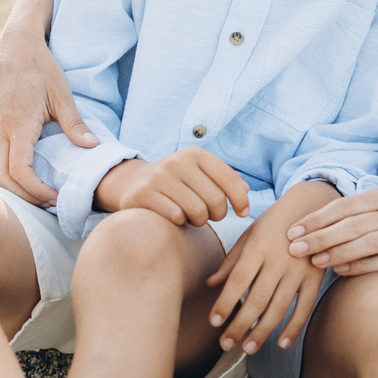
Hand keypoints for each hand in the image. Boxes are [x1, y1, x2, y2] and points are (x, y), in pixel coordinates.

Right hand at [0, 25, 93, 205]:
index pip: (19, 170)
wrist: (15, 48)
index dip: (36, 190)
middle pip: (0, 178)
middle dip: (23, 197)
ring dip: (7, 190)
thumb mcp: (62, 93)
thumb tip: (92, 147)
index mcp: (18, 125)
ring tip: (33, 196)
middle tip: (48, 203)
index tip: (55, 197)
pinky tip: (15, 184)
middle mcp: (0, 131)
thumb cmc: (41, 68)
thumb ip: (74, 123)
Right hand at [95, 148, 252, 226]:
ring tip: (192, 217)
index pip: (229, 178)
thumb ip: (226, 181)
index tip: (242, 212)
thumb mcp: (201, 174)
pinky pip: (176, 217)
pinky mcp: (143, 194)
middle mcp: (177, 162)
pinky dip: (180, 222)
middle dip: (217, 214)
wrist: (132, 182)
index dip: (241, 200)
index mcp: (196, 154)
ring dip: (199, 221)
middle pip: (215, 200)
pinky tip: (175, 217)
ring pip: (197, 211)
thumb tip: (245, 191)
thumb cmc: (177, 182)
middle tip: (210, 216)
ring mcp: (158, 177)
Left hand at [205, 182, 338, 353]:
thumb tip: (210, 285)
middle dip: (240, 325)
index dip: (225, 302)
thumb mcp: (250, 235)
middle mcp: (278, 259)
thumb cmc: (274, 223)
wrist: (312, 207)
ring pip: (279, 307)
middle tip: (225, 344)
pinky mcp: (315, 277)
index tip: (213, 322)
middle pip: (256, 299)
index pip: (238, 280)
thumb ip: (231, 261)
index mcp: (258, 246)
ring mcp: (299, 270)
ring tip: (247, 349)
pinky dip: (294, 327)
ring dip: (262, 331)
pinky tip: (281, 343)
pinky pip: (304, 307)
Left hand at [287, 187, 377, 275]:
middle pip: (351, 224)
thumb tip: (310, 227)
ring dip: (337, 252)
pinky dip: (361, 266)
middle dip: (319, 237)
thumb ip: (354, 214)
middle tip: (294, 248)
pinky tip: (341, 272)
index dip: (316, 219)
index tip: (292, 231)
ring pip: (367, 241)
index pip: (343, 206)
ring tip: (314, 262)